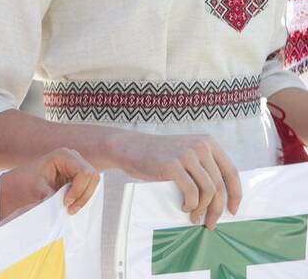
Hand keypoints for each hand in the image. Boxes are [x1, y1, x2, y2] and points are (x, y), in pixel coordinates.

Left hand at [0, 148, 99, 222]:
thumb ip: (51, 196)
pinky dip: (82, 198)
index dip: (78, 190)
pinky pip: (88, 188)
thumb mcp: (36, 190)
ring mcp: (76, 166)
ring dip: (83, 198)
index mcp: (63, 155)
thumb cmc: (24, 184)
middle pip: (92, 177)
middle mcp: (73, 157)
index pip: (84, 172)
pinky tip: (70, 205)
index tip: (65, 203)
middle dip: (83, 195)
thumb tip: (62, 207)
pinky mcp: (77, 177)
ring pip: (93, 184)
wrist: (17, 185)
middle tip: (69, 209)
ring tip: (69, 209)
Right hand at [110, 131, 239, 228]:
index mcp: (208, 143)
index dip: (235, 194)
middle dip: (217, 208)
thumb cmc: (159, 156)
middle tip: (211, 223)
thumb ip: (205, 166)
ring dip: (203, 209)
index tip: (233, 211)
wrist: (129, 147)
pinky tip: (184, 207)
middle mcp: (200, 146)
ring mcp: (186, 154)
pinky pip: (191, 191)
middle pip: (219, 185)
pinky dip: (191, 204)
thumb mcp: (187, 153)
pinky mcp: (172, 165)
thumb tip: (224, 198)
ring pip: (208, 190)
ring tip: (194, 217)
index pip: (231, 172)